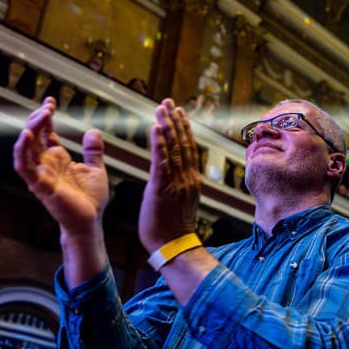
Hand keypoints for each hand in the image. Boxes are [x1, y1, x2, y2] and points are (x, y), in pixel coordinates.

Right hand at [13, 97, 109, 237]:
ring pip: (26, 147)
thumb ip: (93, 151)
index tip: (50, 100)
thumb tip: (94, 131)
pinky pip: (24, 166)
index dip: (45, 116)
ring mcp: (41, 174)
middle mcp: (45, 164)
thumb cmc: (91, 199)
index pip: (45, 132)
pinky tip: (27, 135)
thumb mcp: (95, 169)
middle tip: (48, 105)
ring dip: (30, 129)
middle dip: (38, 118)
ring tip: (40, 114)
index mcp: (57, 159)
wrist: (91, 221)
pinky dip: (22, 151)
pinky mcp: (40, 185)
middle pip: (34, 135)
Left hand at [139, 99, 201, 252]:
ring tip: (163, 107)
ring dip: (167, 125)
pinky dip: (160, 143)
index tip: (179, 113)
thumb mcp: (181, 203)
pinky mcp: (162, 187)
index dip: (184, 129)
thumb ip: (180, 186)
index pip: (189, 149)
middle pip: (183, 143)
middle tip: (169, 102)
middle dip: (176, 120)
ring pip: (174, 147)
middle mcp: (187, 177)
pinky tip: (156, 128)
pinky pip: (161, 161)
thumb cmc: (173, 229)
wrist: (173, 246)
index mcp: (192, 180)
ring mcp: (176, 182)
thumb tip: (178, 177)